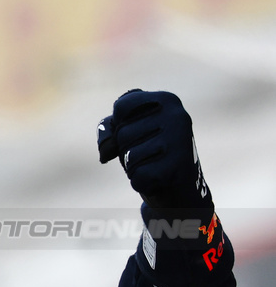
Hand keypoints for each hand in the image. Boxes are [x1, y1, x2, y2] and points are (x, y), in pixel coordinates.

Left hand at [97, 90, 209, 210]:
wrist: (181, 187)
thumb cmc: (150, 152)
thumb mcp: (130, 131)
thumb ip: (110, 127)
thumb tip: (106, 151)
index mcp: (167, 100)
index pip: (121, 107)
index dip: (120, 125)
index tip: (140, 133)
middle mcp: (177, 116)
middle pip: (122, 133)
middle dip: (127, 149)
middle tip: (149, 153)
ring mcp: (180, 141)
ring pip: (128, 156)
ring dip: (133, 167)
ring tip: (154, 165)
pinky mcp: (179, 166)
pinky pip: (138, 177)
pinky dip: (141, 182)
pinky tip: (159, 179)